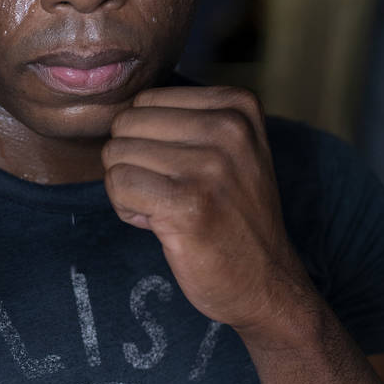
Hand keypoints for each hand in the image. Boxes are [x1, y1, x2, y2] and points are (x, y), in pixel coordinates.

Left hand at [102, 86, 312, 331]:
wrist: (267, 282)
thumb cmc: (233, 216)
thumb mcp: (230, 149)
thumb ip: (186, 120)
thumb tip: (119, 112)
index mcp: (237, 105)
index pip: (145, 101)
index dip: (147, 139)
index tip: (179, 171)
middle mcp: (228, 128)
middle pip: (126, 124)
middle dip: (131, 162)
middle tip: (166, 193)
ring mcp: (210, 165)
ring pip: (116, 154)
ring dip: (127, 189)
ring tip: (165, 209)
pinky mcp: (188, 204)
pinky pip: (118, 184)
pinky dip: (124, 208)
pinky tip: (155, 224)